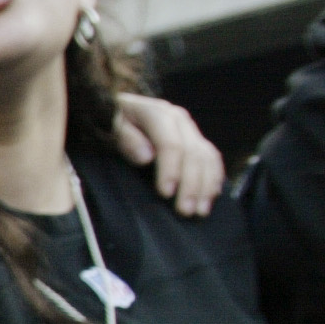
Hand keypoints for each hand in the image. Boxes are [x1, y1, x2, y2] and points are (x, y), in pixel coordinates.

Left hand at [113, 93, 222, 217]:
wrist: (122, 111)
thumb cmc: (112, 123)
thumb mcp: (111, 128)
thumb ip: (126, 139)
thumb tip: (146, 157)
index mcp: (158, 114)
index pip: (171, 144)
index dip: (170, 169)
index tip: (165, 193)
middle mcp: (180, 120)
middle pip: (193, 153)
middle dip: (190, 185)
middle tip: (185, 211)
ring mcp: (191, 130)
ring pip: (207, 158)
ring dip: (206, 186)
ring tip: (199, 211)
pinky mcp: (197, 140)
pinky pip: (212, 159)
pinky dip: (213, 180)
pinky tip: (209, 198)